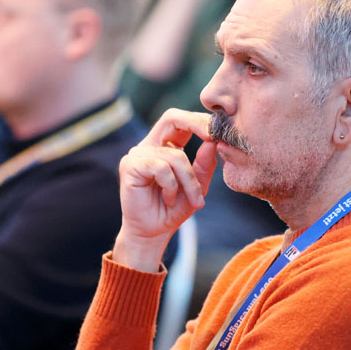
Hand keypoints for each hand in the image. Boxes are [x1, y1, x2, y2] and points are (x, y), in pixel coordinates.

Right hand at [114, 109, 217, 271]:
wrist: (154, 232)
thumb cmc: (175, 208)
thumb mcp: (198, 184)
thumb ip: (205, 163)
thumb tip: (214, 140)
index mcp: (166, 143)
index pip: (183, 119)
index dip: (201, 120)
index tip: (221, 130)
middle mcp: (150, 144)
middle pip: (171, 117)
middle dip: (195, 124)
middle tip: (213, 136)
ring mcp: (137, 154)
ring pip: (174, 155)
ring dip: (189, 180)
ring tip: (192, 200)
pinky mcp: (129, 166)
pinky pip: (160, 167)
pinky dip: (171, 185)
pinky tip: (169, 199)